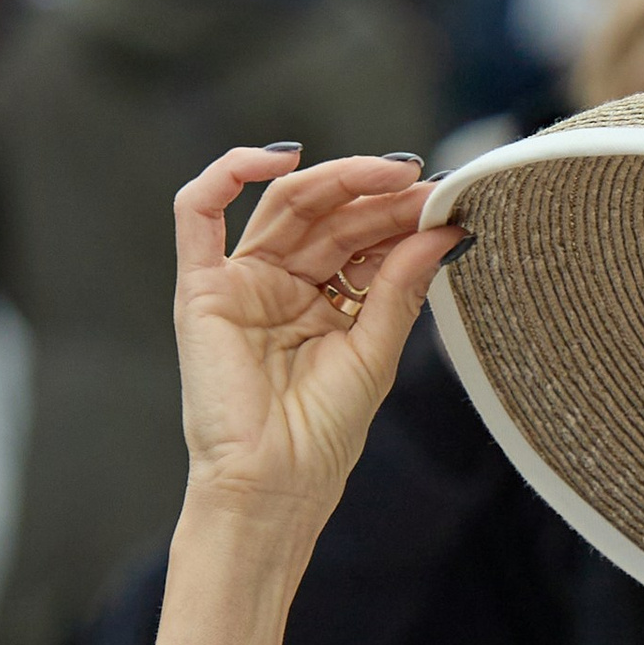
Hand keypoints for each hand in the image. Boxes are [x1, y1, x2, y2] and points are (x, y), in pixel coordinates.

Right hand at [112, 147, 465, 644]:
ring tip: (388, 174)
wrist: (273, 486)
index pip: (362, 241)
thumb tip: (440, 229)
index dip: (399, 217)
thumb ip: (401, 287)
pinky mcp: (202, 289)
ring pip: (282, 206)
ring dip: (334, 180)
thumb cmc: (323, 438)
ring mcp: (241, 284)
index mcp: (325, 305)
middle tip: (422, 181)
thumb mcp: (376, 352)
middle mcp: (282, 287)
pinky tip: (281, 157)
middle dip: (376, 195)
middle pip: (328, 217)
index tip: (445, 201)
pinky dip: (229, 172)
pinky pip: (198, 212)